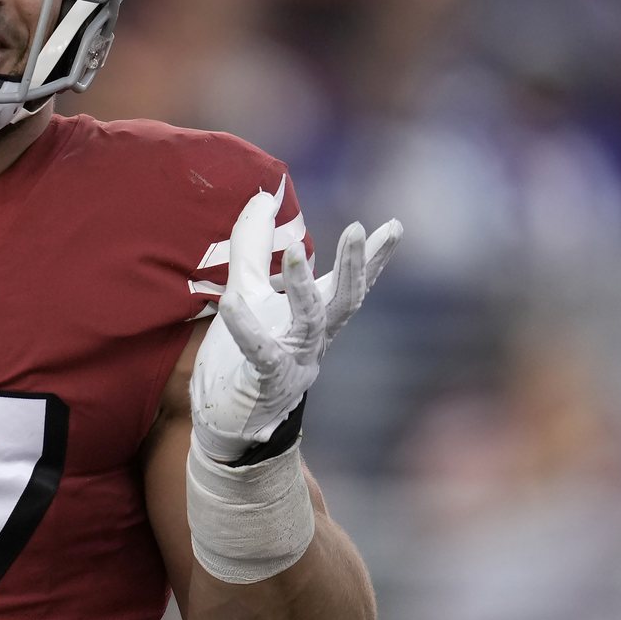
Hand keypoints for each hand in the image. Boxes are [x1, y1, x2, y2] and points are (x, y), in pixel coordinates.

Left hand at [189, 183, 400, 462]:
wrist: (225, 423)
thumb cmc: (241, 357)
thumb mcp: (248, 291)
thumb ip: (254, 246)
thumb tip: (264, 196)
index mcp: (315, 323)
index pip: (349, 286)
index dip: (373, 259)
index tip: (395, 227)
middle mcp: (313, 343)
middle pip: (344, 302)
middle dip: (354, 267)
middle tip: (360, 229)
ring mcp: (294, 364)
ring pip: (310, 324)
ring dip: (306, 288)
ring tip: (299, 252)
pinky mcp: (264, 382)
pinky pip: (259, 352)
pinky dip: (246, 328)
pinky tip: (232, 304)